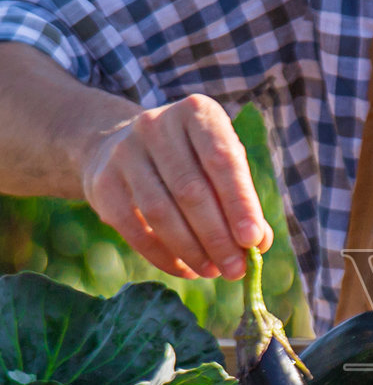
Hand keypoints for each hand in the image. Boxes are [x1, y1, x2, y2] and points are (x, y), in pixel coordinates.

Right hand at [81, 94, 272, 279]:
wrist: (118, 148)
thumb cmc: (189, 160)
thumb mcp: (219, 165)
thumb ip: (242, 199)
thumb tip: (257, 244)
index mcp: (196, 113)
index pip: (222, 159)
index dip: (239, 202)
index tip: (253, 240)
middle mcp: (156, 124)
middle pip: (191, 190)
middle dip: (218, 236)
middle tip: (236, 269)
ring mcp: (125, 152)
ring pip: (161, 212)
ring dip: (192, 249)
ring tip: (213, 271)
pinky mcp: (103, 182)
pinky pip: (134, 228)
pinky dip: (162, 256)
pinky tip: (185, 269)